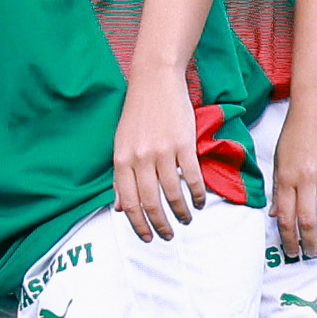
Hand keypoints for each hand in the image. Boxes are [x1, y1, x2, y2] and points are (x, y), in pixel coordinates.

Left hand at [111, 66, 204, 242]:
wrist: (154, 81)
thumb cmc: (137, 113)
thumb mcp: (121, 144)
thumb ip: (120, 176)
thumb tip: (118, 206)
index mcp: (121, 160)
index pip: (129, 203)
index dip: (138, 224)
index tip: (147, 237)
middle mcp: (139, 159)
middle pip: (150, 203)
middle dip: (159, 225)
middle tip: (167, 236)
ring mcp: (162, 151)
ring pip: (172, 193)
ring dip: (180, 212)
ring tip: (185, 219)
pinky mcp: (183, 144)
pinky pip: (191, 177)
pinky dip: (196, 194)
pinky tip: (198, 201)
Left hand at [270, 85, 316, 261]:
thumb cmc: (295, 128)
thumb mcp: (278, 157)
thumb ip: (278, 187)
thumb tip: (276, 214)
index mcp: (286, 177)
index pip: (285, 217)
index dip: (288, 238)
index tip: (291, 250)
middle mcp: (305, 177)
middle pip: (307, 220)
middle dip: (308, 242)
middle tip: (310, 253)